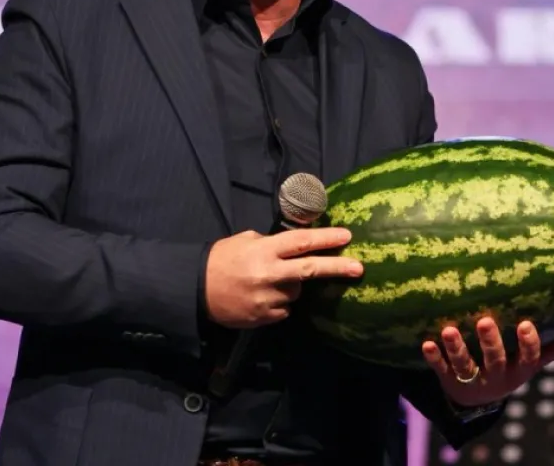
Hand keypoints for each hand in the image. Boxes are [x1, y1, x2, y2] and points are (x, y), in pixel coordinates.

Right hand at [204, 227, 362, 328]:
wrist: (194, 289)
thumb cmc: (221, 259)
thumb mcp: (244, 241)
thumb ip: (271, 242)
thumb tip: (296, 244)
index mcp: (264, 250)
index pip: (301, 242)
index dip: (325, 239)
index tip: (347, 236)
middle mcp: (268, 273)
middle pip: (310, 269)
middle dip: (337, 267)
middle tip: (359, 268)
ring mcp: (267, 297)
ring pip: (296, 292)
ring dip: (291, 286)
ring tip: (268, 282)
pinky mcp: (264, 317)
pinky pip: (284, 309)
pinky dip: (280, 303)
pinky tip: (262, 296)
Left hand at [421, 317, 553, 407]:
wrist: (478, 402)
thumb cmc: (507, 371)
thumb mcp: (526, 366)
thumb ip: (544, 353)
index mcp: (517, 371)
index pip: (528, 358)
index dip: (528, 343)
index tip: (525, 324)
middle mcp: (496, 377)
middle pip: (495, 360)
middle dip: (490, 342)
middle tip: (485, 320)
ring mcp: (472, 380)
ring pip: (465, 365)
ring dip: (456, 348)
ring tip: (449, 330)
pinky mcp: (450, 381)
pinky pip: (441, 370)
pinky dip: (434, 358)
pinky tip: (427, 343)